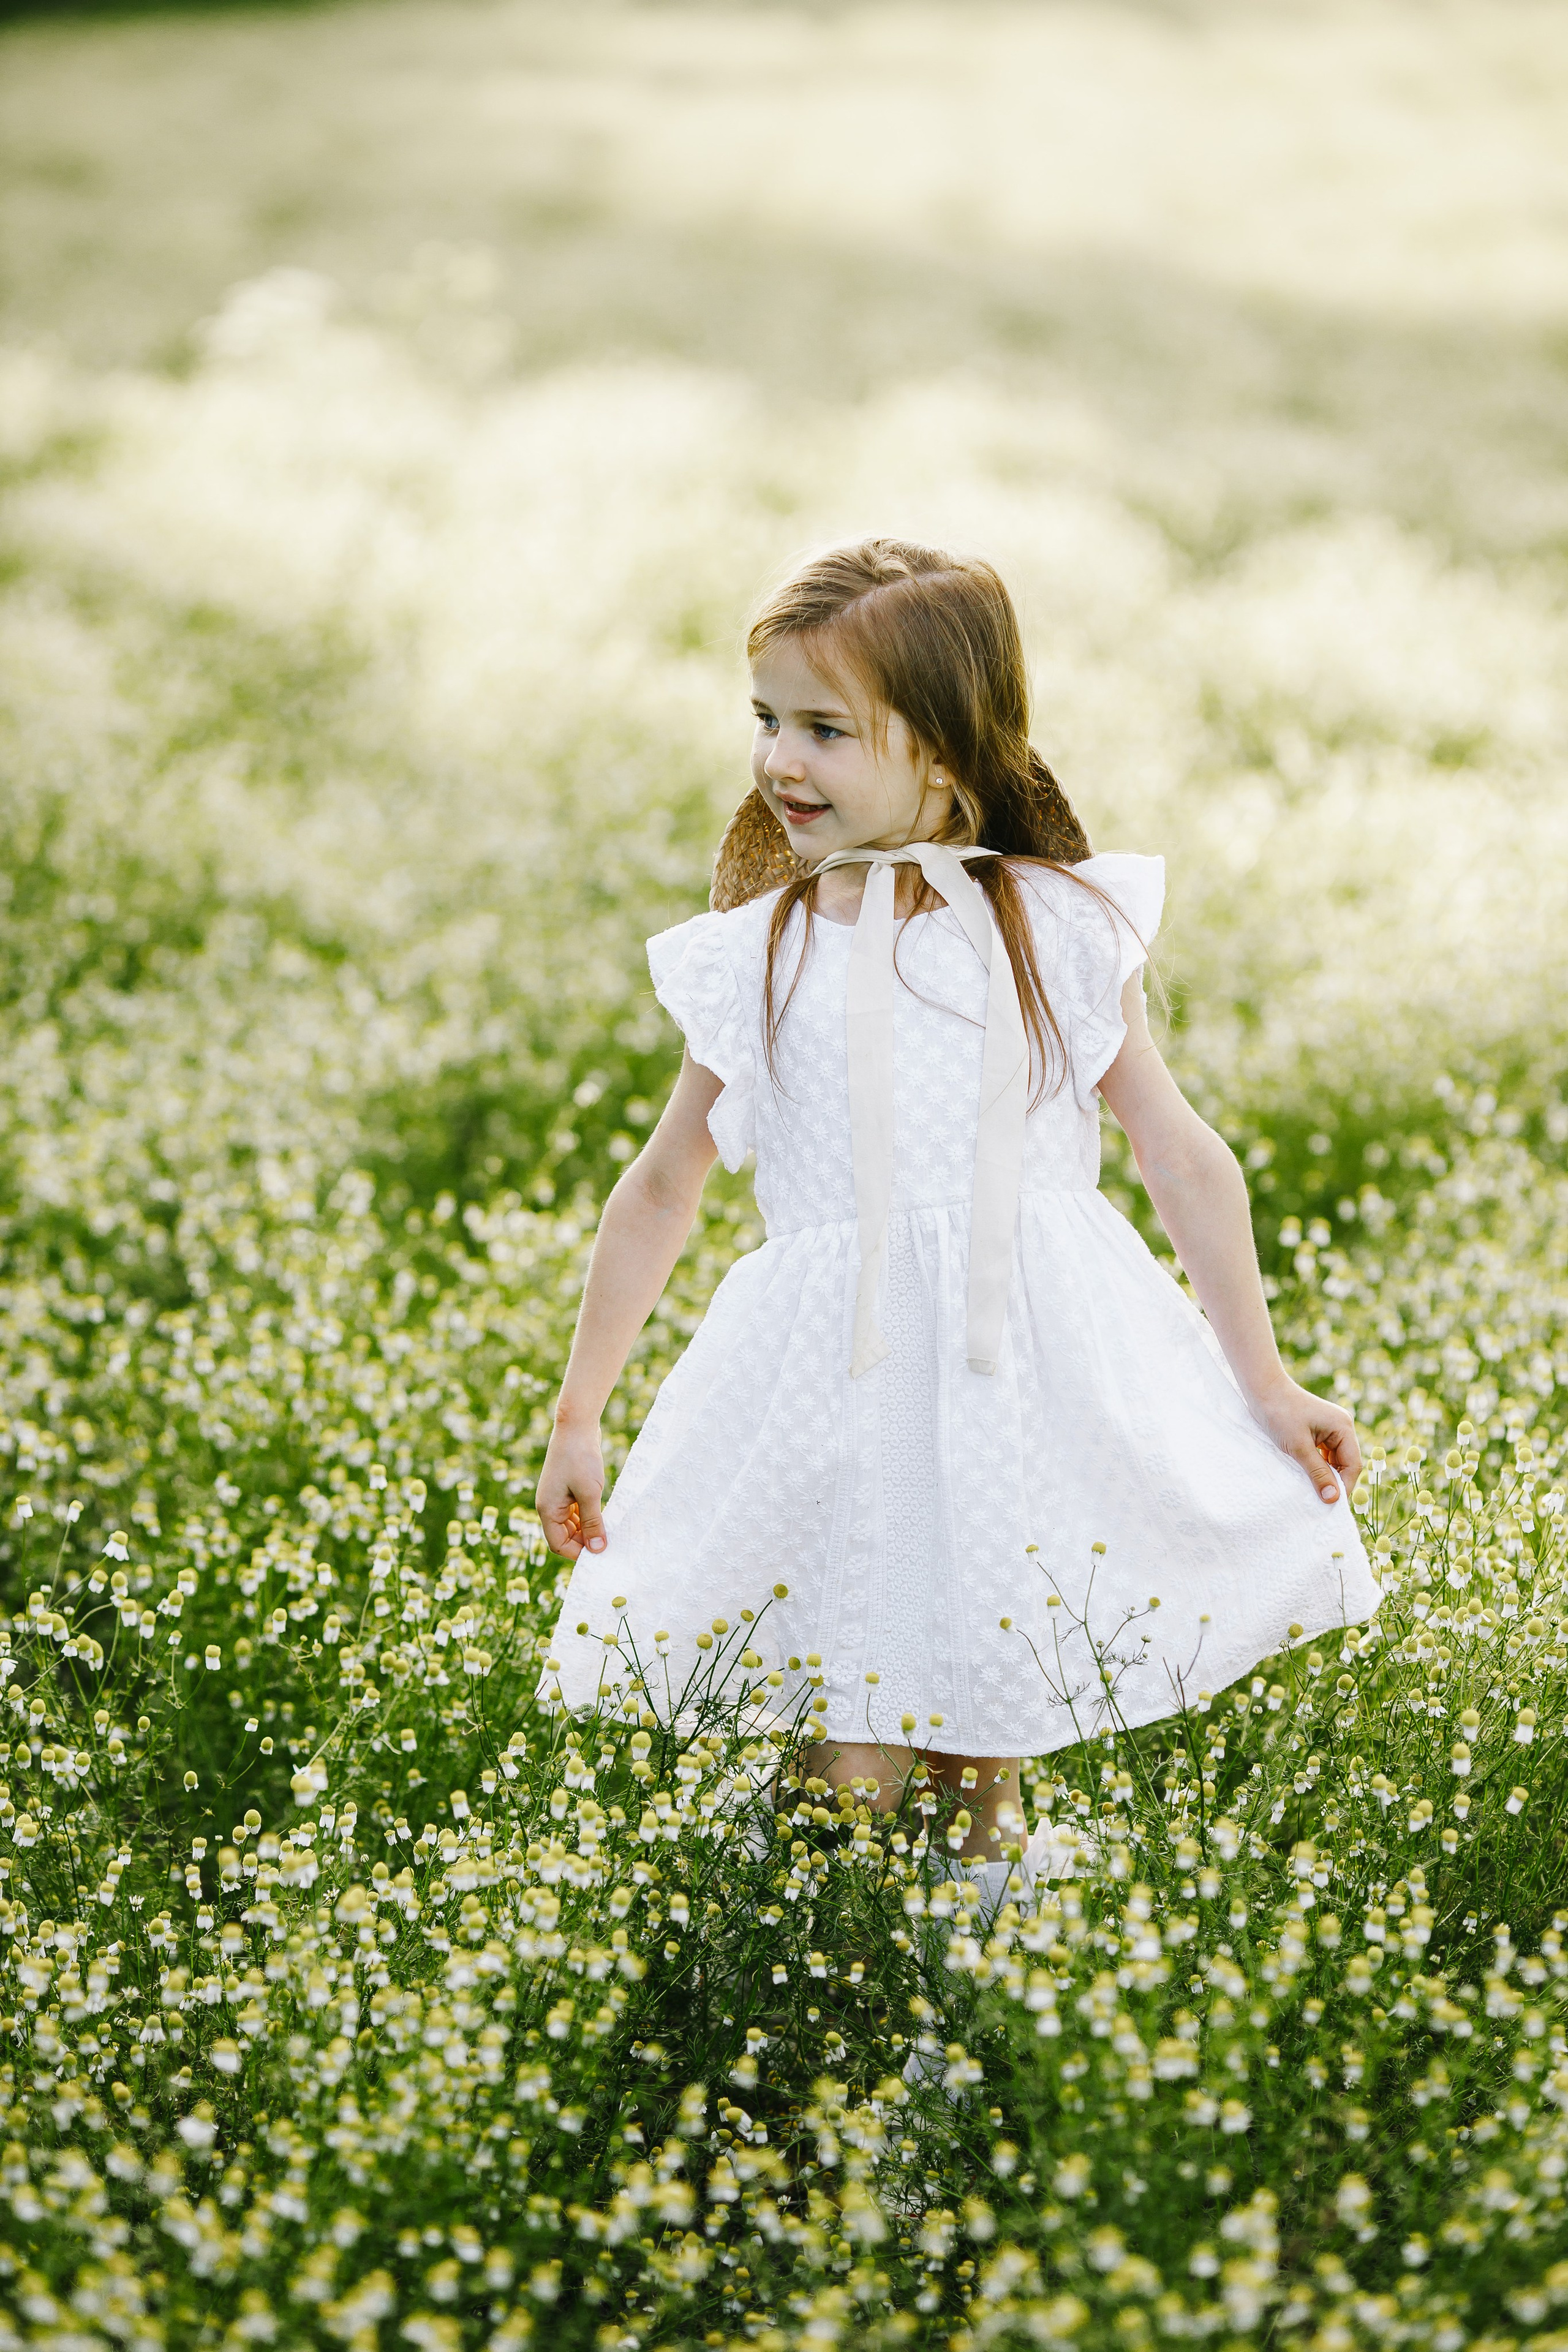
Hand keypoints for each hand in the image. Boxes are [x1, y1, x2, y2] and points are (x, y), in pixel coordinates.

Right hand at [537, 1418, 607, 1558]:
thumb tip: (598, 1550)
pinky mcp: (568, 1488)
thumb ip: (593, 1522)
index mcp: (547, 1510)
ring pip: (573, 1525)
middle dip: (585, 1542)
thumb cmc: (580, 1458)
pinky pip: (577, 1511)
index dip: (578, 1552)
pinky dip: (590, 1516)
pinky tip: (605, 1514)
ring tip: (610, 1529)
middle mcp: (549, 1506)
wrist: (577, 1425)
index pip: (559, 1544)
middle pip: (565, 1536)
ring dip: (589, 1529)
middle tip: (610, 1542)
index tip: (601, 1553)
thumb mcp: (590, 1493)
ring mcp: (558, 1497)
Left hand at [1246, 1377, 1361, 1504]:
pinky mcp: (1317, 1430)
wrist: (1261, 1389)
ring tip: (1310, 1490)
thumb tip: (1333, 1499)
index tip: (1330, 1504)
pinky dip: (1316, 1466)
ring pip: (1333, 1460)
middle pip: (1345, 1463)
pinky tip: (1305, 1475)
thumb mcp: (1298, 1447)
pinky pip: (1322, 1454)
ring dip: (1323, 1474)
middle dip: (1334, 1481)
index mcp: (1343, 1427)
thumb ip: (1317, 1473)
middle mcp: (1341, 1427)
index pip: (1353, 1464)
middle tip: (1319, 1501)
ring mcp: (1329, 1428)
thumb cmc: (1280, 1414)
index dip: (1344, 1485)